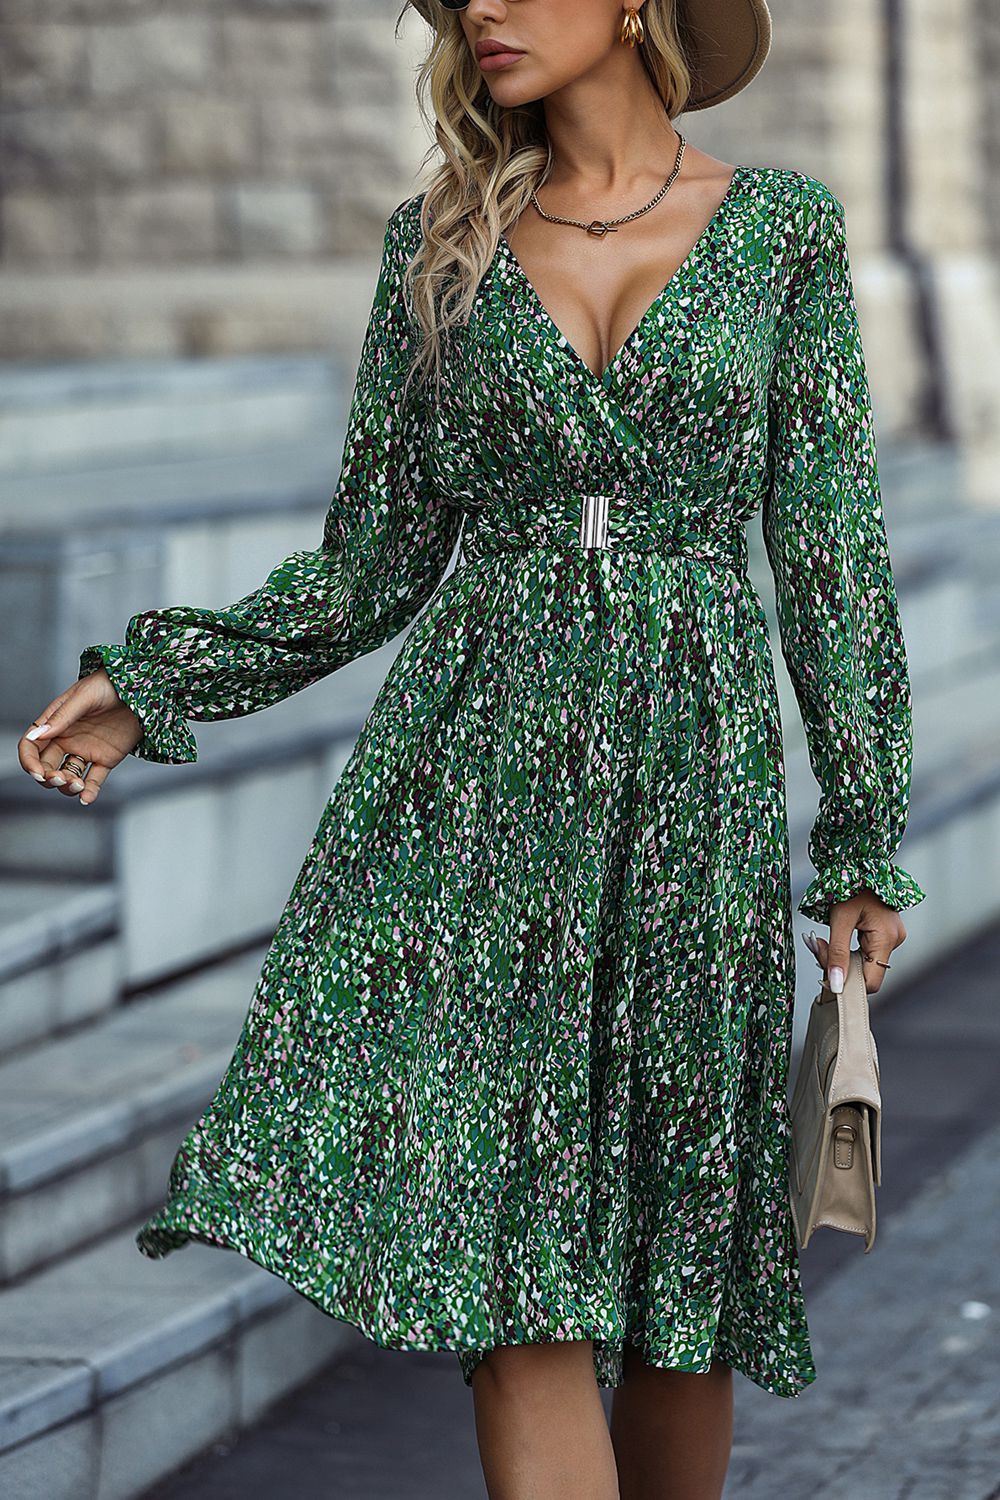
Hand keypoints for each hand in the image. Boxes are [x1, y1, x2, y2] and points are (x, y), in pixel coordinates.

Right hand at [17, 668, 143, 805]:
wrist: (143, 688)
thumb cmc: (110, 684)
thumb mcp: (84, 696)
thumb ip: (62, 717)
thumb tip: (37, 734)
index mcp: (56, 723)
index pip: (32, 746)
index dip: (29, 762)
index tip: (38, 773)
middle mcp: (68, 739)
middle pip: (47, 766)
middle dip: (48, 778)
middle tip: (59, 778)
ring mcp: (87, 750)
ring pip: (68, 776)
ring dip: (67, 786)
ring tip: (77, 785)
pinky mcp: (107, 759)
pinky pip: (94, 780)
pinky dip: (89, 792)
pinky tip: (86, 798)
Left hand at [802, 887, 906, 995]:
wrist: (859, 863)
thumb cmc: (850, 885)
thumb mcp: (839, 919)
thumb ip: (836, 953)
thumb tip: (835, 983)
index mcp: (887, 938)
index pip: (871, 982)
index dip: (848, 982)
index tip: (825, 970)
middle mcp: (894, 940)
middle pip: (867, 974)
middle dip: (841, 967)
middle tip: (820, 948)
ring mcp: (892, 937)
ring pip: (865, 964)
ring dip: (843, 959)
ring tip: (827, 942)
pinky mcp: (885, 934)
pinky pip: (867, 954)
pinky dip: (849, 952)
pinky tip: (838, 940)